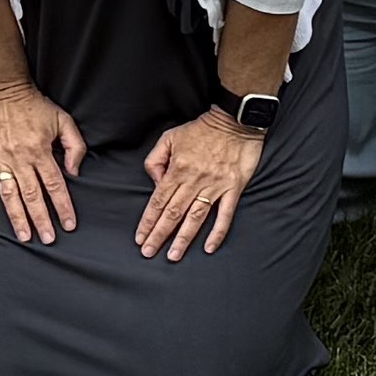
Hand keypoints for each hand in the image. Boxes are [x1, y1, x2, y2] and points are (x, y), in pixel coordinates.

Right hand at [0, 79, 86, 242]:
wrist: (4, 92)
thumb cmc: (36, 106)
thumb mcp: (64, 120)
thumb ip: (74, 146)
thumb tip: (74, 171)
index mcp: (41, 151)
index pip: (55, 185)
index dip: (63, 207)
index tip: (68, 224)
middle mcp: (20, 159)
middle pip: (33, 196)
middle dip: (42, 219)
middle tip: (48, 239)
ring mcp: (1, 161)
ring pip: (10, 196)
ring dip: (17, 218)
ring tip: (25, 237)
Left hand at [135, 105, 264, 258]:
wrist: (234, 120)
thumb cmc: (201, 129)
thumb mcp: (169, 137)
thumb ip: (156, 160)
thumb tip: (155, 183)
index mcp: (177, 169)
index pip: (158, 201)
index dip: (148, 221)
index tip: (140, 238)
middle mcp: (194, 181)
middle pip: (173, 214)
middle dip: (159, 235)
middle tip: (149, 253)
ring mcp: (215, 186)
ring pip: (195, 218)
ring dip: (183, 238)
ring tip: (173, 255)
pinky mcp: (234, 188)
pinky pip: (225, 214)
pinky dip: (217, 232)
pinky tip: (209, 247)